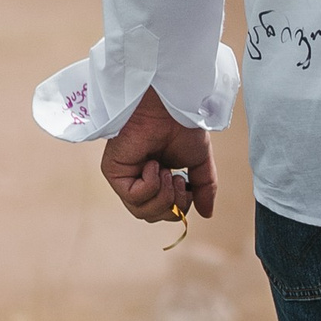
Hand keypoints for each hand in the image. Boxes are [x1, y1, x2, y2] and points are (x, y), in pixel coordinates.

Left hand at [103, 87, 216, 226]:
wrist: (170, 105)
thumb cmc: (182, 124)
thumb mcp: (199, 162)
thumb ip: (203, 189)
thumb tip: (207, 214)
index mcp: (157, 178)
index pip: (164, 211)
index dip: (179, 207)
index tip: (187, 183)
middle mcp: (139, 179)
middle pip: (153, 215)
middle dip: (172, 205)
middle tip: (179, 179)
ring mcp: (125, 177)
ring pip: (142, 211)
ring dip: (163, 195)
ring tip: (168, 172)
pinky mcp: (114, 172)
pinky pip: (133, 197)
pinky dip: (150, 185)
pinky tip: (153, 164)